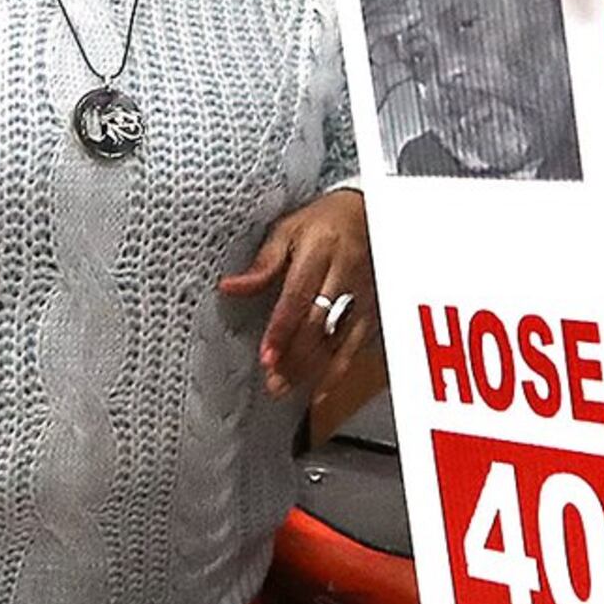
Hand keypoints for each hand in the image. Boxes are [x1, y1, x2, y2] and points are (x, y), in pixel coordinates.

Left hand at [222, 189, 375, 399]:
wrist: (367, 213)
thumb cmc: (322, 222)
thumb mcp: (288, 230)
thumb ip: (263, 264)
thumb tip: (230, 286)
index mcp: (320, 250)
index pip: (299, 296)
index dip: (282, 329)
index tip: (267, 356)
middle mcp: (346, 272)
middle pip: (319, 323)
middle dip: (295, 356)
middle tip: (273, 379)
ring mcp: (364, 292)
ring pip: (340, 338)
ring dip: (313, 368)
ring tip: (287, 386)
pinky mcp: (374, 307)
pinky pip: (356, 344)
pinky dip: (338, 370)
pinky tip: (319, 390)